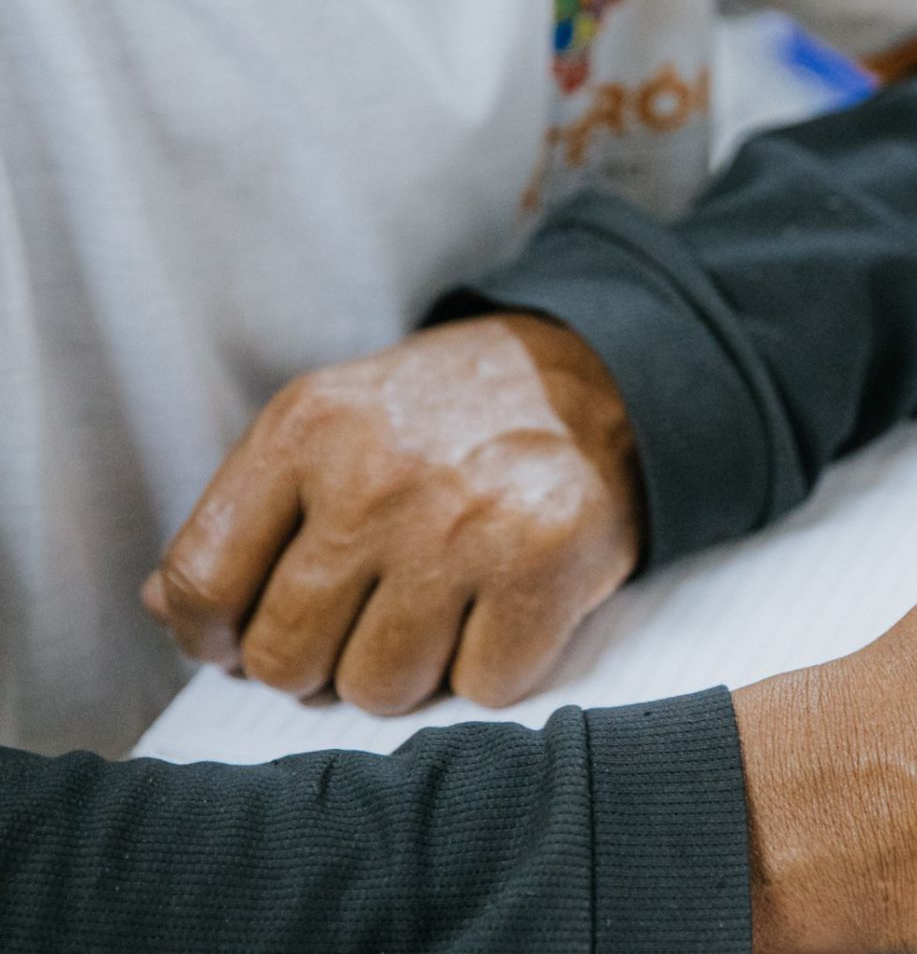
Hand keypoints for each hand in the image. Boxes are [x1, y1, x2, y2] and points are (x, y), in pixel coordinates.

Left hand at [143, 314, 640, 713]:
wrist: (597, 376)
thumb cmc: (449, 417)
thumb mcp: (333, 424)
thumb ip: (246, 513)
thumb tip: (170, 612)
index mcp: (307, 428)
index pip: (202, 580)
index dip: (211, 637)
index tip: (242, 639)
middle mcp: (377, 477)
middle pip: (287, 657)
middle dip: (320, 660)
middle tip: (364, 620)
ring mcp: (463, 525)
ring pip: (380, 689)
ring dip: (406, 672)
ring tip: (437, 612)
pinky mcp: (544, 565)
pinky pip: (480, 689)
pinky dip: (490, 668)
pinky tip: (500, 610)